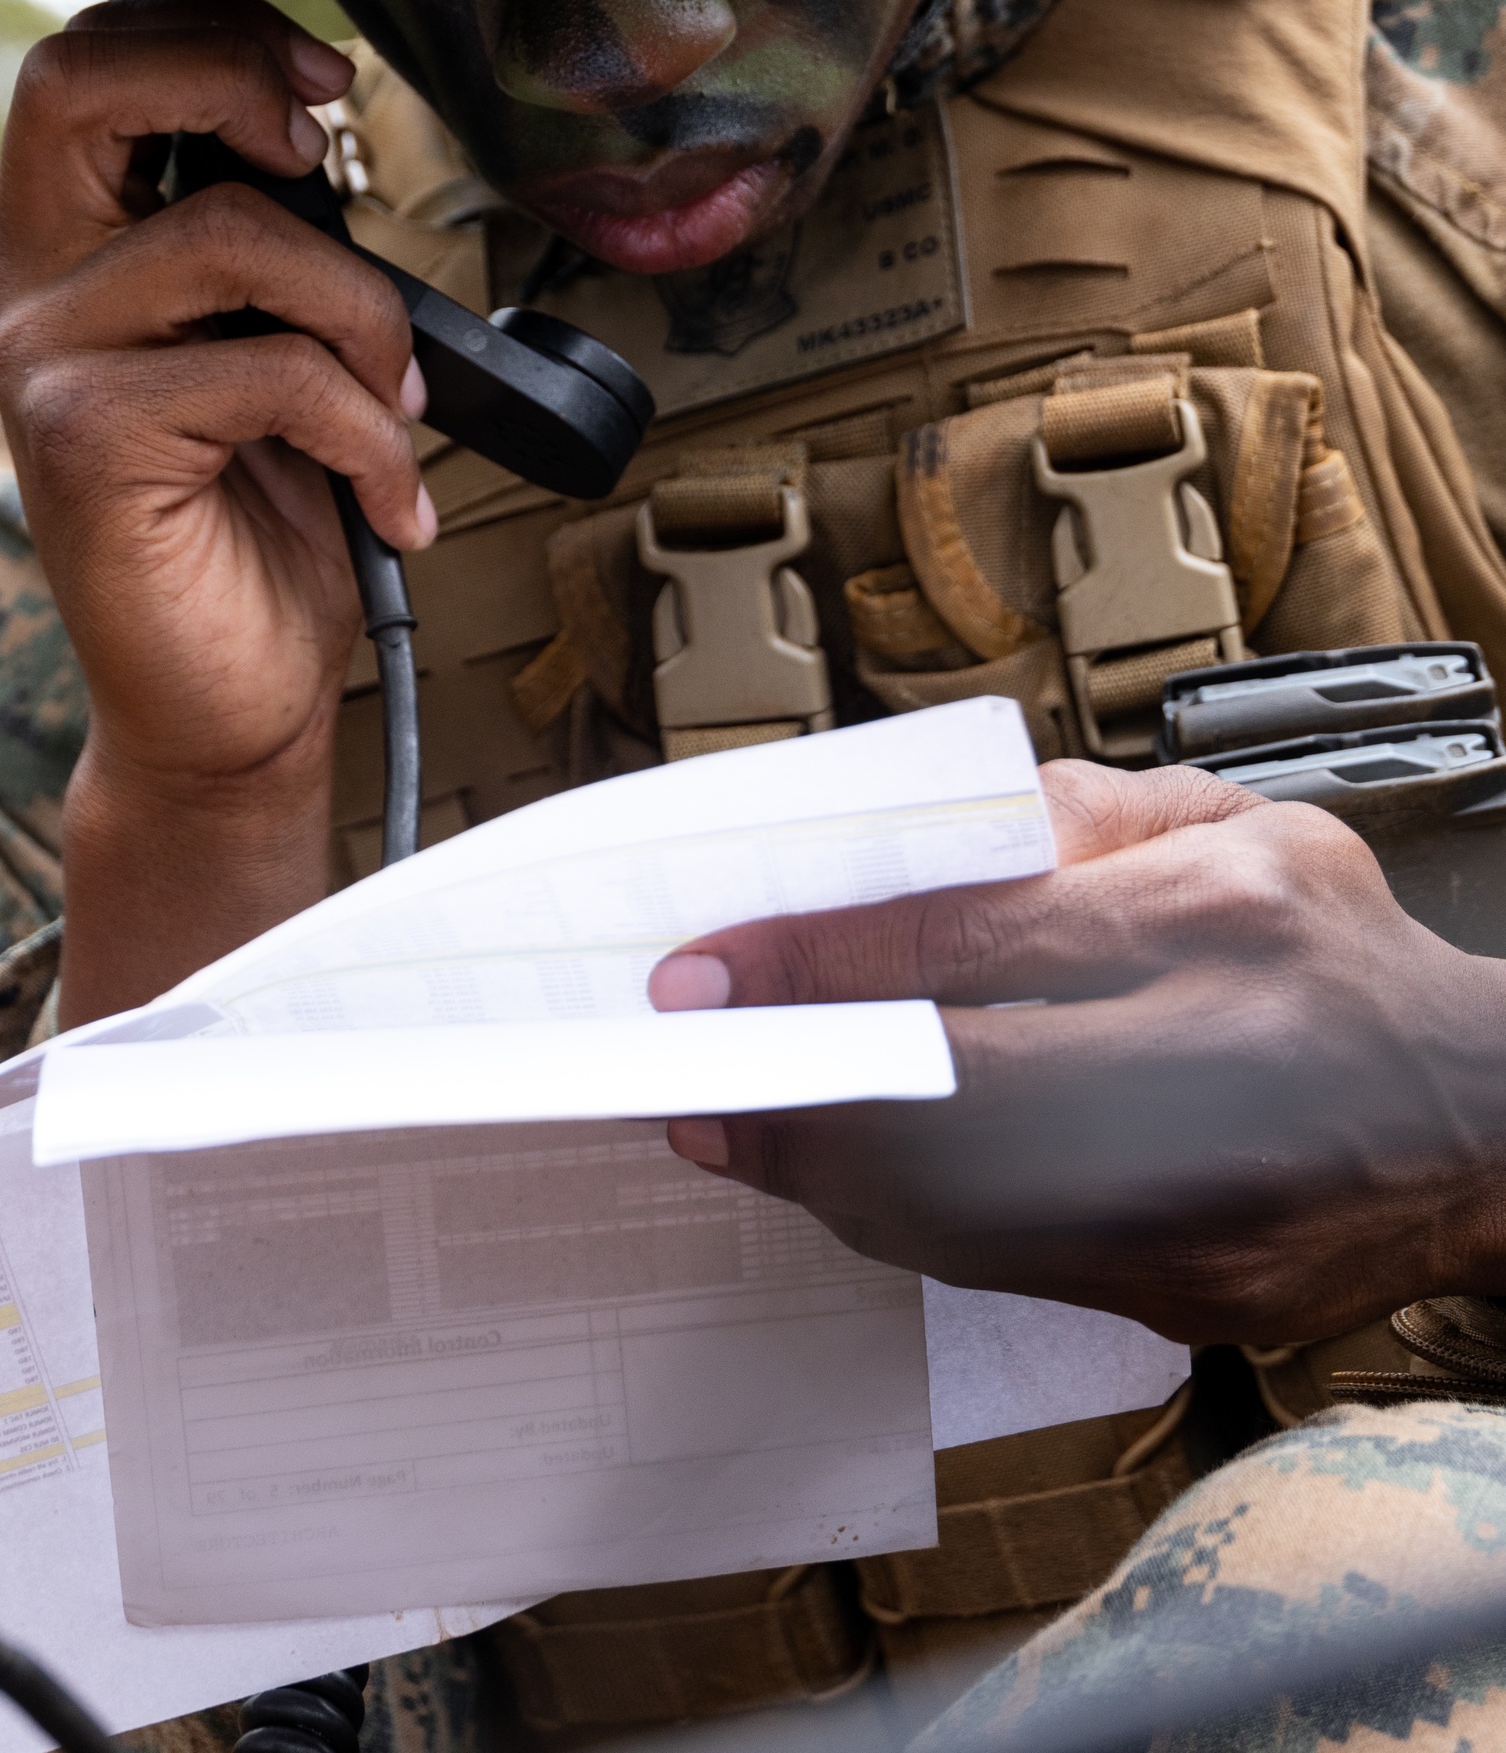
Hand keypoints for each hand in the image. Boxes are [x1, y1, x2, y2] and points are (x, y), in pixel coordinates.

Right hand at [0, 0, 431, 1011]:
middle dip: (231, 75)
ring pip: (233, 232)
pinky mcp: (87, 441)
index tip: (325, 81)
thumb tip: (334, 125)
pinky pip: (274, 371)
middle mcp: (31, 283)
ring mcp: (45, 360)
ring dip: (365, 314)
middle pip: (80, 81)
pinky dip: (373, 434)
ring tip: (402, 409)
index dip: (207, 33)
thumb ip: (273, 241)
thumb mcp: (276, 343)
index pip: (85, 63)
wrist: (227, 704)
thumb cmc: (264, 522)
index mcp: (69, 241)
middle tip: (328, 149)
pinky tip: (392, 503)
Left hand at [648, 761, 1505, 1343]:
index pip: (977, 946)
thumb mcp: (1233, 826)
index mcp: (1225, 922)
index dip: (819, 963)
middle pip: (949, 1106)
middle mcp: (1218, 1075)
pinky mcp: (1190, 1300)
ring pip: (961, 1213)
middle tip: (688, 1070)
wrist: (1474, 1126)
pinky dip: (907, 1219)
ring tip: (740, 1123)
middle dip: (794, 1094)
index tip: (702, 970)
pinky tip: (849, 1174)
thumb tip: (907, 837)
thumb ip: (1074, 816)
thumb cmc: (1336, 953)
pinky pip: (1003, 1269)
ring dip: (829, 1171)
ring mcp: (1206, 1213)